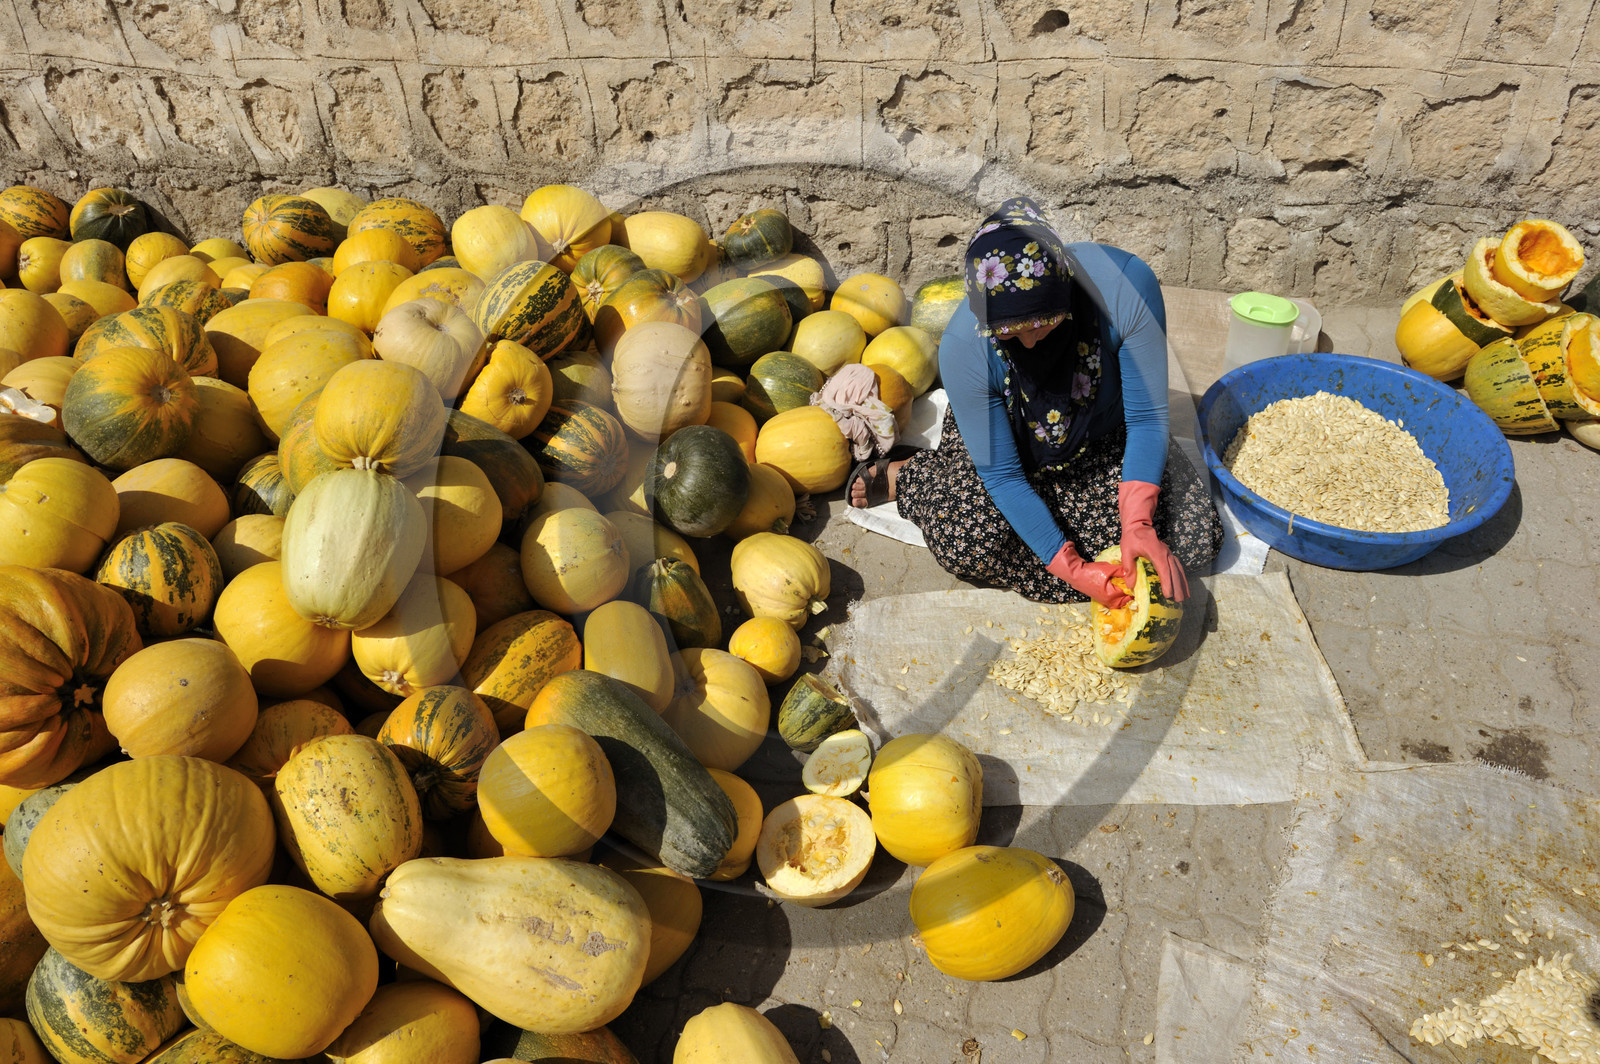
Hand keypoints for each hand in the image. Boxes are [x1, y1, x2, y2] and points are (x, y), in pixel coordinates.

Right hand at [1046, 541, 1132, 609]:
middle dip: (1129, 595)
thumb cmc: (1092, 572)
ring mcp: (1103, 601)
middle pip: (1124, 601)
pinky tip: (1117, 589)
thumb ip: (1122, 571)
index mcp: (1112, 595)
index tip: (1138, 583)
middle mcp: (1108, 601)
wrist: (1076, 574)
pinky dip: (1117, 597)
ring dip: (1123, 597)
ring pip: (1118, 602)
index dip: (1134, 588)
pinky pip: (1112, 601)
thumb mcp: (1108, 569)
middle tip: (1133, 587)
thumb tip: (1132, 572)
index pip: (1128, 593)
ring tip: (1126, 588)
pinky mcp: (1100, 598)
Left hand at [1117, 481, 1188, 601]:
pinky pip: (1177, 566)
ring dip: (1182, 583)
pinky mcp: (1168, 554)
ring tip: (1185, 597)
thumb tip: (1131, 586)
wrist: (1139, 524)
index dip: (1167, 583)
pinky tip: (1183, 585)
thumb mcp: (1126, 551)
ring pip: (1178, 569)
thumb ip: (1129, 568)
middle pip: (1174, 572)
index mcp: (1156, 553)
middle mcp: (1166, 553)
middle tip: (1179, 601)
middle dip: (1177, 587)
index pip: (1163, 570)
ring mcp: (1168, 553)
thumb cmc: (1132, 537)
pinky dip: (1181, 576)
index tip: (1168, 595)